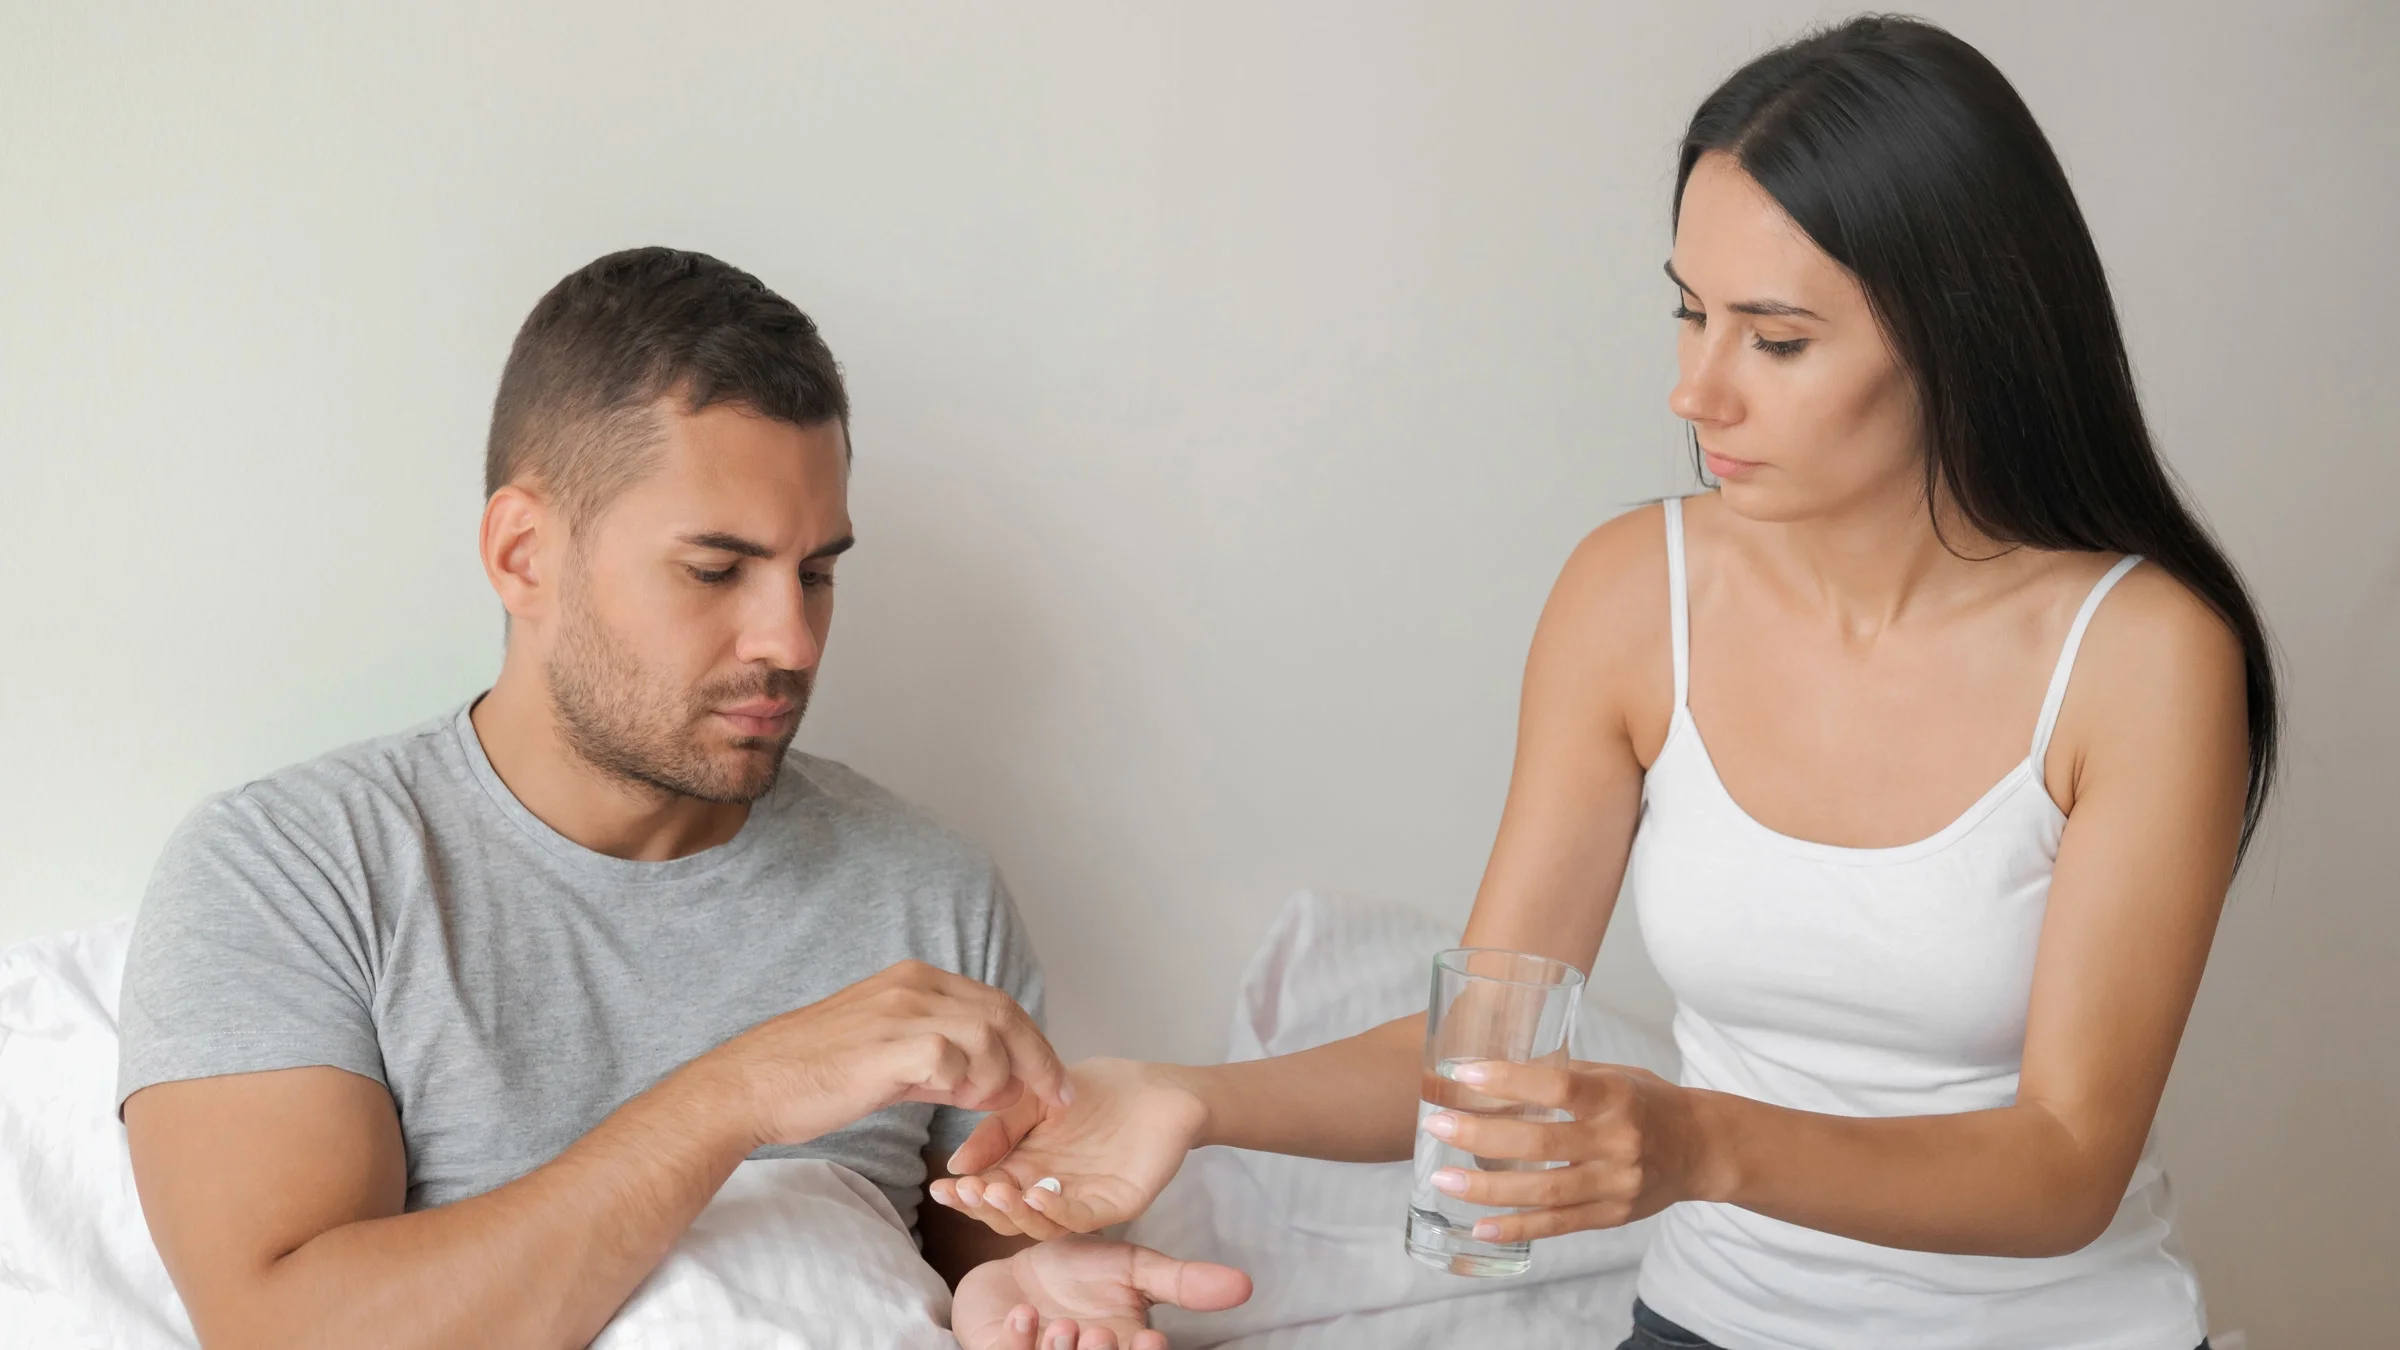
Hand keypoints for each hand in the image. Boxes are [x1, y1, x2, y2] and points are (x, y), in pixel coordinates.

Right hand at [693, 960, 1068, 1149]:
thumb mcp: (892, 1061)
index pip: (997, 1003)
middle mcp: (912, 986)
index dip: (1035, 1042)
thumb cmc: (816, 1076)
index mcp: (914, 982)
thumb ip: (947, 1068)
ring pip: (987, 1033)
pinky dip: (964, 1084)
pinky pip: (953, 1059)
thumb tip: (1000, 1085)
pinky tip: (951, 1102)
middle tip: (1053, 1098)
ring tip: (974, 1102)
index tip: (1054, 1081)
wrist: (755, 1084)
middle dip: (1038, 1059)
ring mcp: (900, 1012)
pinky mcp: (888, 1044)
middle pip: (1004, 1013)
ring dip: (996, 1076)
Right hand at [930, 1059, 1206, 1238]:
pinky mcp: (1114, 1206)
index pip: (988, 1190)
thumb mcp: (1033, 1100)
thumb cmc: (1097, 1089)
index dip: (964, 1193)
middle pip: (1007, 1214)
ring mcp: (1081, 1202)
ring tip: (993, 1190)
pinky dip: (1055, 1212)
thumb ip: (997, 1130)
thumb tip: (956, 1165)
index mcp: (1027, 1169)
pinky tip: (1034, 1196)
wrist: (1158, 1086)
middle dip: (982, 1206)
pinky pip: (1080, 1219)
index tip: (940, 1187)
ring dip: (1013, 1212)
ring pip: (1039, 1224)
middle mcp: (1050, 1192)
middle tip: (962, 1191)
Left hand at [951, 1235, 1250, 1349]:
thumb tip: (1246, 1285)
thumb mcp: (1134, 1268)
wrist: (1011, 1264)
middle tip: (1098, 1335)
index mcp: (1121, 1348)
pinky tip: (1023, 1313)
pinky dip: (1018, 1340)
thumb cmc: (1076, 1270)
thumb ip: (1183, 1281)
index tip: (1150, 1338)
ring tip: (1064, 1325)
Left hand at [1418, 1059, 1720, 1242]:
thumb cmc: (1648, 1102)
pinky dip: (1517, 1227)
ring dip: (1488, 1187)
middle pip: (1541, 1142)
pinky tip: (1481, 1226)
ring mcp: (1616, 1184)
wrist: (1702, 1148)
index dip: (1509, 1081)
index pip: (1558, 1088)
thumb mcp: (1613, 1076)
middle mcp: (1618, 1141)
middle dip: (1481, 1134)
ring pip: (1544, 1191)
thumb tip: (1493, 1071)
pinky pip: (1559, 1225)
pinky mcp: (1613, 1216)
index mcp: (1616, 1097)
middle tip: (1436, 1126)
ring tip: (1444, 1178)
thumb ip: (1561, 1076)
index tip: (1464, 1075)